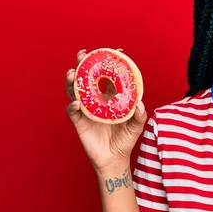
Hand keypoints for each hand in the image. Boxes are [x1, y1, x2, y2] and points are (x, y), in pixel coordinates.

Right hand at [65, 49, 146, 172]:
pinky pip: (72, 111)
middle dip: (82, 64)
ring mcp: (85, 110)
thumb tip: (140, 104)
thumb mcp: (136, 127)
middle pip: (86, 78)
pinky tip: (77, 104)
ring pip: (74, 91)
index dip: (108, 63)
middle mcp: (95, 100)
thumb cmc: (126, 140)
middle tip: (82, 54)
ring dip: (72, 81)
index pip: (107, 76)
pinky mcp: (78, 122)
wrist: (114, 159)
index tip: (115, 52)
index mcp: (110, 97)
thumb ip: (140, 116)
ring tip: (72, 73)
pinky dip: (72, 106)